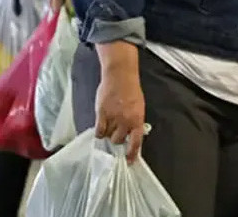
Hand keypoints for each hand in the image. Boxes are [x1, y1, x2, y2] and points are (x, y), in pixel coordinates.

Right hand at [95, 45, 145, 161]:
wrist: (121, 77)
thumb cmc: (131, 91)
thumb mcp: (138, 107)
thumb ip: (134, 121)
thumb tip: (131, 135)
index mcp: (138, 119)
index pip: (136, 141)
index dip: (132, 153)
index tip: (130, 161)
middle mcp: (126, 121)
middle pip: (118, 140)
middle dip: (116, 138)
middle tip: (115, 131)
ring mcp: (113, 118)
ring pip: (107, 136)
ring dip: (107, 133)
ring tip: (109, 122)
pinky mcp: (102, 114)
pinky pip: (99, 130)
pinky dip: (99, 131)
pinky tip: (101, 125)